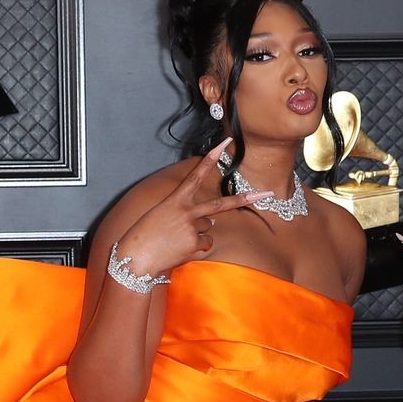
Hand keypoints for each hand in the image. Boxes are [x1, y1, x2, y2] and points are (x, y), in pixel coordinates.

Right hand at [120, 140, 271, 277]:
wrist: (136, 257)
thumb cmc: (147, 234)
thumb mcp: (164, 215)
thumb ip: (189, 214)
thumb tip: (214, 222)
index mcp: (176, 200)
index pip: (196, 175)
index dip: (211, 159)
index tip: (225, 144)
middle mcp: (187, 212)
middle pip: (221, 204)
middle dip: (245, 199)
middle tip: (266, 194)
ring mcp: (193, 229)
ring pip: (209, 228)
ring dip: (198, 234)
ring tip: (177, 239)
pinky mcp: (195, 245)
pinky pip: (205, 245)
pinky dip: (196, 248)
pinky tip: (179, 250)